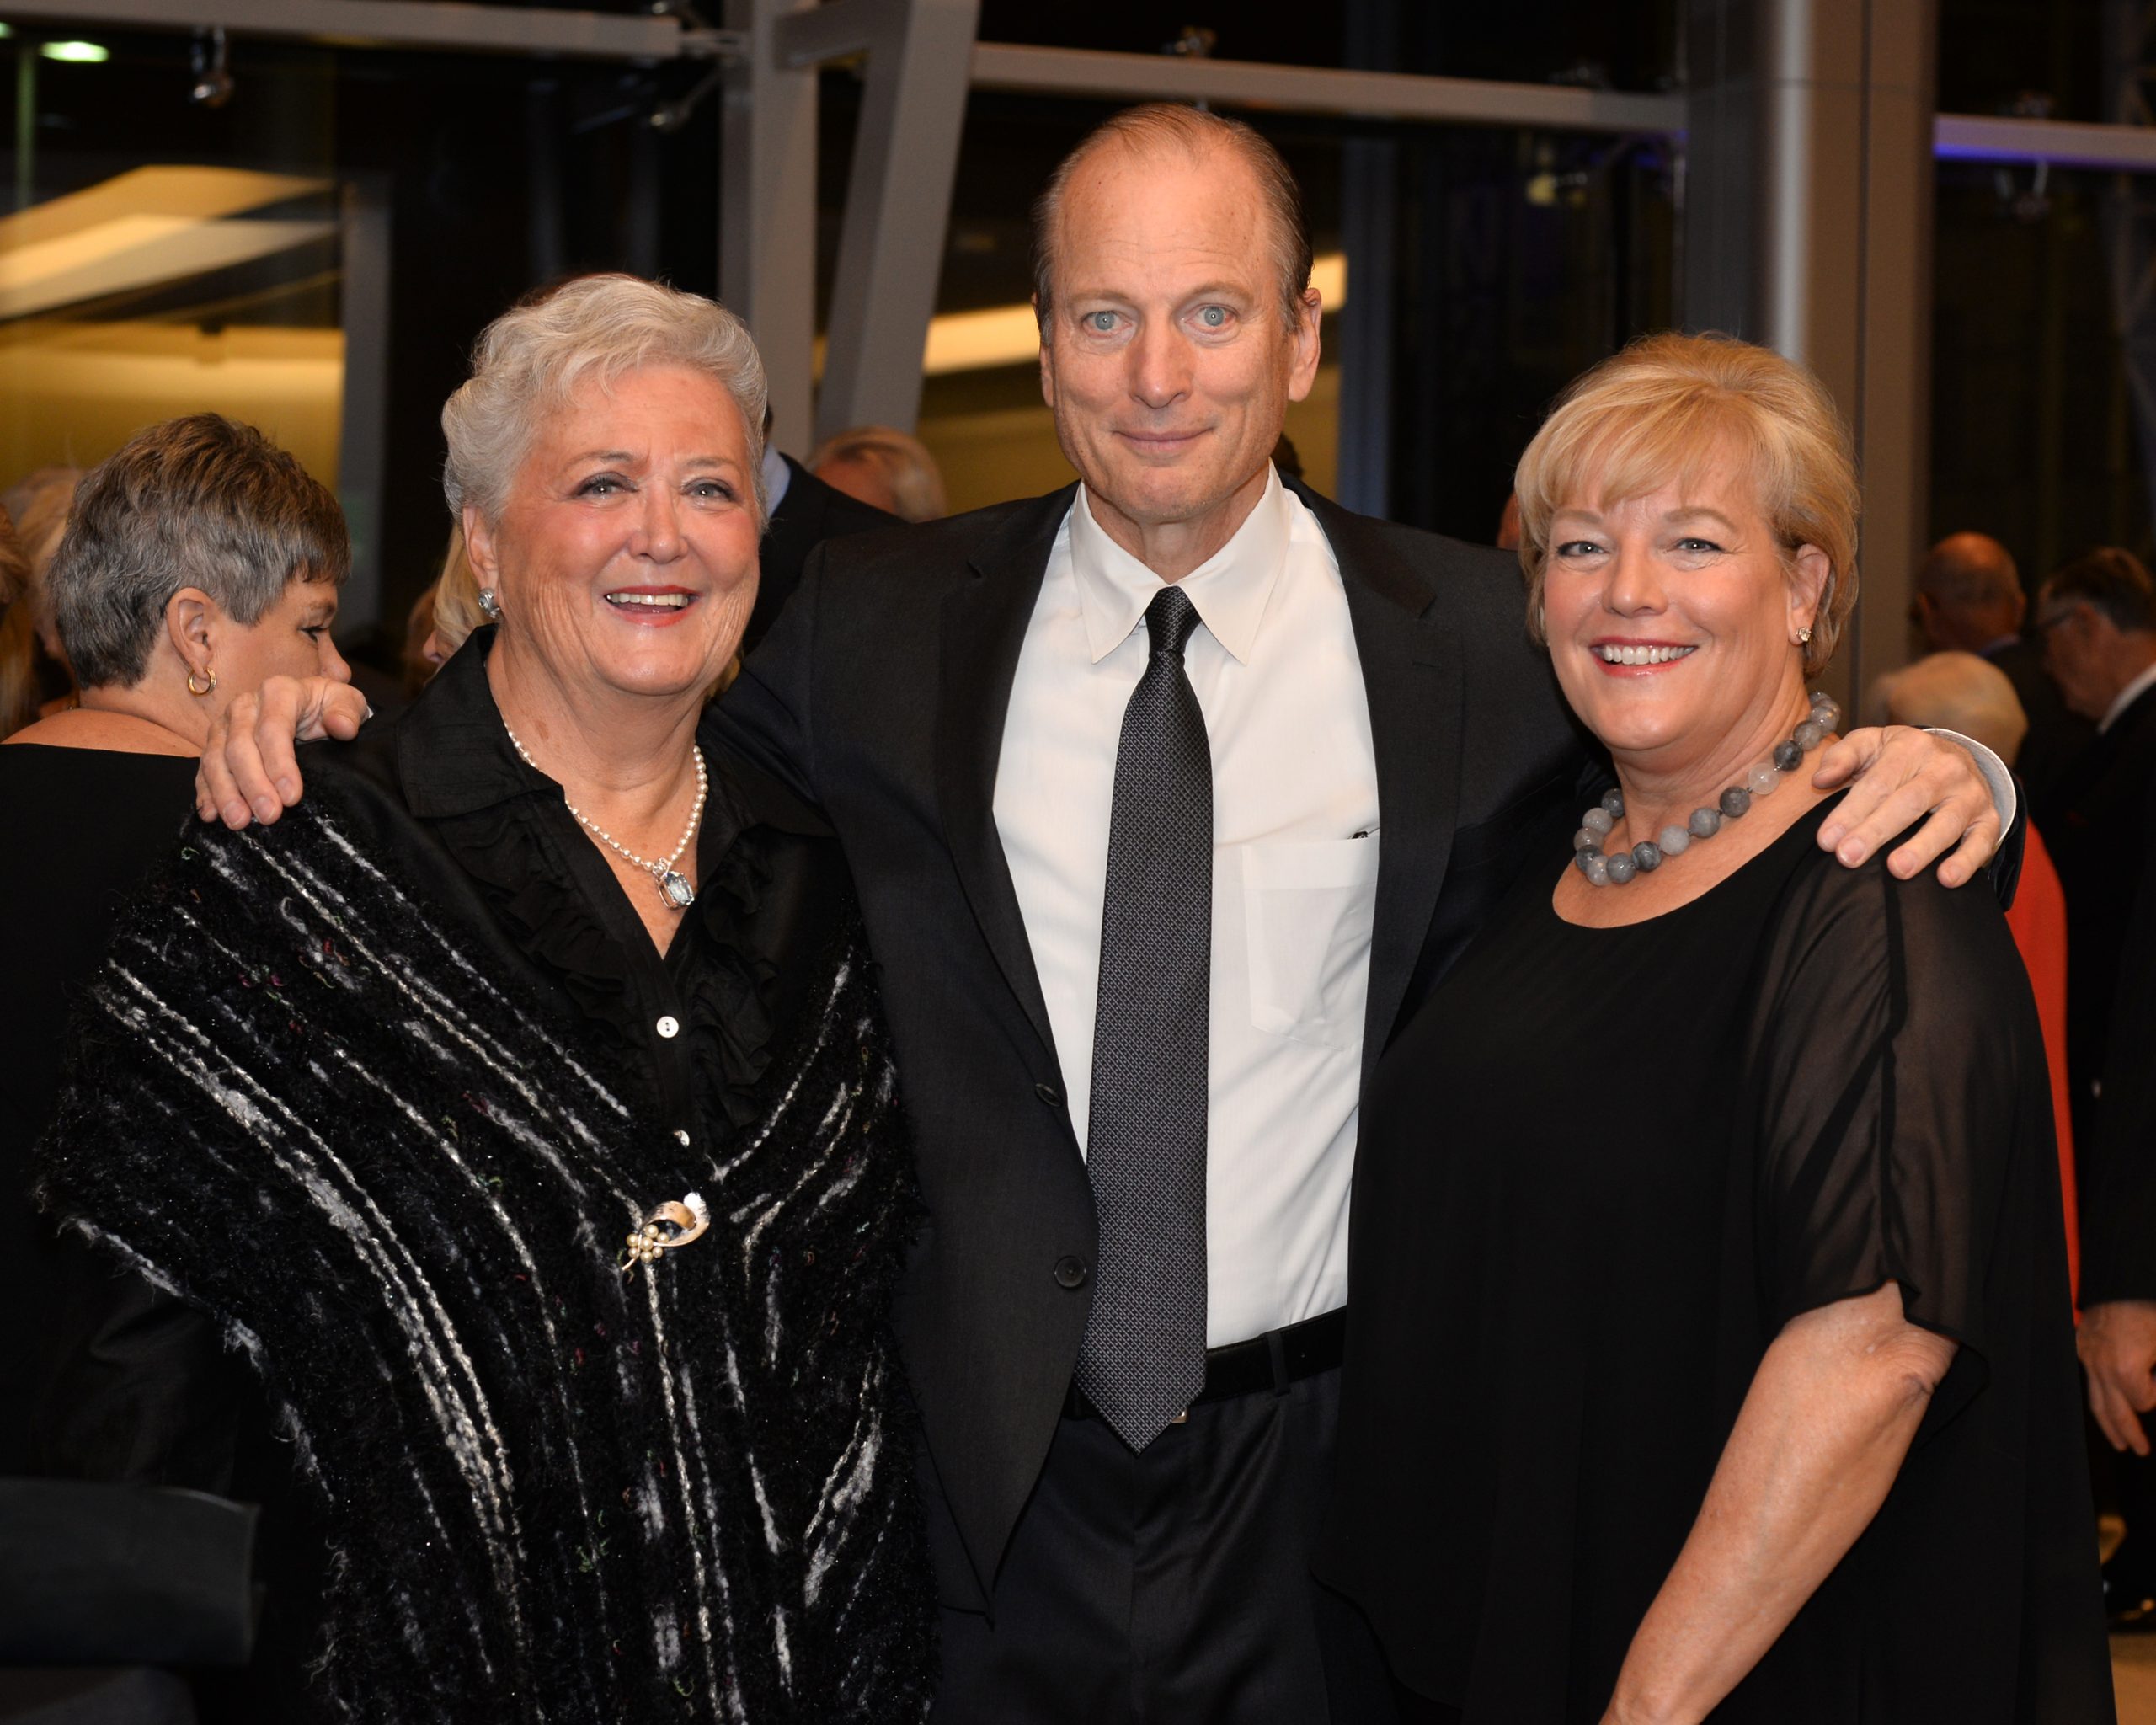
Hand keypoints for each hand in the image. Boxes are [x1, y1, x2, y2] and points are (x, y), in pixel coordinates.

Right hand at [195, 675, 368, 827]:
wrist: (311, 706)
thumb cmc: (328, 707)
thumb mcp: (347, 701)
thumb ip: (347, 711)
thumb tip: (343, 727)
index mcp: (277, 692)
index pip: (273, 729)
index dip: (280, 764)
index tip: (291, 797)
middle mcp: (244, 706)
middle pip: (239, 746)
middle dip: (253, 784)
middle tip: (269, 816)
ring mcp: (225, 726)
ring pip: (216, 759)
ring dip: (225, 793)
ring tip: (239, 822)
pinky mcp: (214, 745)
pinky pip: (203, 770)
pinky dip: (205, 793)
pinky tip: (210, 815)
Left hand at [1812, 725, 1999, 886]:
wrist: (1956, 758)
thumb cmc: (1900, 758)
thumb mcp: (1870, 744)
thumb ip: (1841, 757)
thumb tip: (1820, 780)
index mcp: (1911, 747)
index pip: (1877, 782)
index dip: (1850, 812)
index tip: (1826, 840)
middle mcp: (1945, 768)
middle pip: (1908, 802)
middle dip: (1876, 831)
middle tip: (1849, 857)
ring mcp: (1970, 794)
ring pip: (1947, 822)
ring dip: (1922, 848)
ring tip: (1897, 870)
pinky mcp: (1988, 819)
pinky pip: (1982, 841)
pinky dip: (1966, 861)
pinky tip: (1946, 879)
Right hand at [2080, 1300, 2155, 1454]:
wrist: (2122, 1279)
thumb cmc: (2149, 1311)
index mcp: (2126, 1368)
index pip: (2144, 1402)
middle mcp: (2101, 1367)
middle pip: (2115, 1412)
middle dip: (2130, 1433)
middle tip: (2142, 1450)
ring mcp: (2087, 1357)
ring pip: (2095, 1400)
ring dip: (2109, 1425)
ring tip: (2121, 1443)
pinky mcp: (2081, 1347)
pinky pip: (2089, 1380)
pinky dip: (2100, 1396)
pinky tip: (2108, 1407)